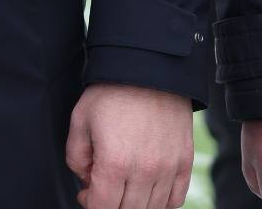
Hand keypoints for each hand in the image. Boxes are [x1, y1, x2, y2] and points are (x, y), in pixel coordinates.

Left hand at [65, 84, 193, 208]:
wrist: (149, 66)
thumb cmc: (112, 91)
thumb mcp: (80, 119)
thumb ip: (76, 157)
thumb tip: (87, 182)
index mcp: (115, 162)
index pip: (103, 208)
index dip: (91, 203)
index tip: (88, 192)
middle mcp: (144, 170)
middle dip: (111, 202)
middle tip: (104, 184)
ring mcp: (168, 168)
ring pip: (151, 208)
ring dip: (135, 202)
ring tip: (125, 183)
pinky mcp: (184, 161)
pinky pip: (175, 199)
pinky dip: (161, 201)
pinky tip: (148, 186)